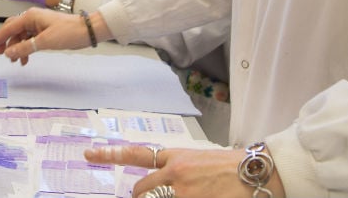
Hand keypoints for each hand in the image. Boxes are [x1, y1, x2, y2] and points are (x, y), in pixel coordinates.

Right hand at [0, 7, 109, 65]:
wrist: (86, 31)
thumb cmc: (67, 33)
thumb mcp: (44, 42)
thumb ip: (24, 48)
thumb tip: (8, 53)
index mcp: (30, 17)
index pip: (7, 28)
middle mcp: (32, 18)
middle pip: (12, 30)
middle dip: (5, 43)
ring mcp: (38, 24)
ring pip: (20, 36)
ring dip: (16, 48)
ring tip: (16, 62)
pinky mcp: (44, 31)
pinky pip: (29, 39)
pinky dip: (25, 48)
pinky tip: (25, 59)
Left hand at [83, 145, 282, 197]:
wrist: (259, 173)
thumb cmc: (234, 167)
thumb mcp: (201, 161)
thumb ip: (179, 169)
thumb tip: (164, 179)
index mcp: (176, 156)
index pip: (137, 154)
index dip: (110, 154)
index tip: (89, 154)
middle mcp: (175, 172)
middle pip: (141, 190)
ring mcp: (183, 191)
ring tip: (188, 193)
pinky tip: (197, 197)